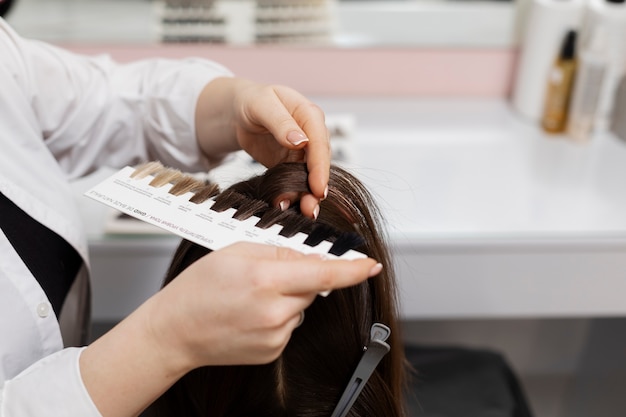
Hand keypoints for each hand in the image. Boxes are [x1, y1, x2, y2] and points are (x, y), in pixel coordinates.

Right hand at [148, 242, 380, 368]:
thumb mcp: (236, 252)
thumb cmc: (200, 288)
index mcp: (266, 279)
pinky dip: (277, 317)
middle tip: (265, 275)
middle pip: (311, 287)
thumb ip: (280, 252)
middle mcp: (274, 311)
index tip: (371, 265)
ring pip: (300, 307)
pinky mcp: (272, 351)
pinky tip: (251, 315)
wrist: (176, 331)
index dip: (351, 270)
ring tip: (250, 299)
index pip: (323, 273)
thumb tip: (312, 258)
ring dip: (286, 298)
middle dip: (299, 277)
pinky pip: (289, 326)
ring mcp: (275, 336)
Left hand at [195, 77, 329, 217]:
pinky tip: (286, 205)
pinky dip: (293, 194)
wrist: (239, 111)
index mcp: (309, 115)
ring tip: (304, 212)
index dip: (320, 166)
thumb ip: (281, 122)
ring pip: (310, 176)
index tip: (318, 186)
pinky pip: (296, 181)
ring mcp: (303, 152)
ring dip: (308, 195)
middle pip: (320, 163)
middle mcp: (311, 135)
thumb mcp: (262, 105)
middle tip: (311, 207)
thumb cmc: (252, 101)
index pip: (320, 142)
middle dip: (317, 186)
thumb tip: (301, 141)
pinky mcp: (292, 164)